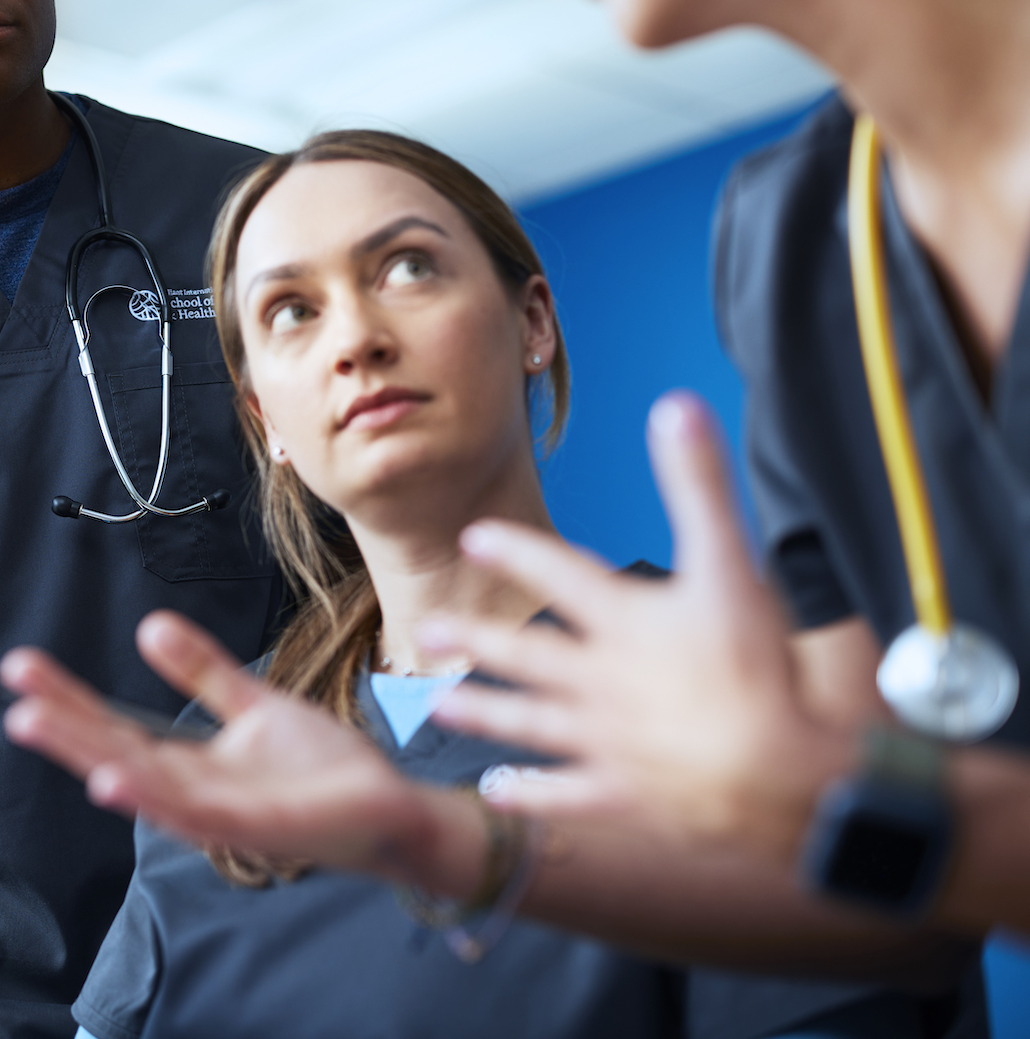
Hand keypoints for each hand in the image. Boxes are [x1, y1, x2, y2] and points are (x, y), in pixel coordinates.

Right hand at [0, 611, 463, 880]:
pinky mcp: (257, 830)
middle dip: (62, 728)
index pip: (115, 729)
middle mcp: (192, 794)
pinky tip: (113, 780)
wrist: (390, 810)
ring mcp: (221, 816)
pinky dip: (151, 798)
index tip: (20, 667)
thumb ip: (203, 671)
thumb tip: (149, 626)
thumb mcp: (254, 705)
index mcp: (188, 765)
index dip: (68, 700)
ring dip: (87, 757)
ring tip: (37, 726)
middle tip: (12, 695)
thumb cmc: (322, 767)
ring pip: (140, 785)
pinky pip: (194, 813)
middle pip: (113, 757)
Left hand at [424, 392, 852, 859]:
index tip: (473, 535)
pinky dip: (530, 792)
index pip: (559, 574)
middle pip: (526, 654)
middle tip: (428, 629)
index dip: (517, 550)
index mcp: (623, 621)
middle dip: (477, 639)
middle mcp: (599, 680)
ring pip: (530, 723)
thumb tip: (675, 405)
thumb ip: (700, 486)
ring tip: (439, 704)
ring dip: (484, 711)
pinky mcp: (624, 797)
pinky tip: (496, 788)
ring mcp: (605, 743)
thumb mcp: (732, 564)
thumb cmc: (755, 670)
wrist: (774, 776)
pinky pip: (565, 796)